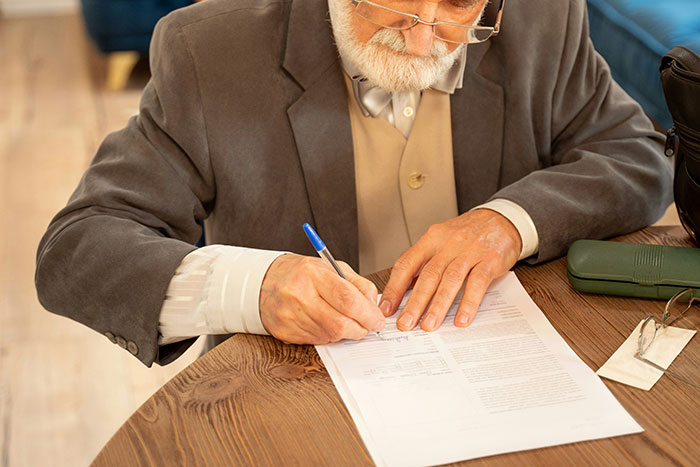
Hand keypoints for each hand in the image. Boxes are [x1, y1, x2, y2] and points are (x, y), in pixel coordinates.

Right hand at [259, 254, 384, 344]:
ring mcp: (289, 315)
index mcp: (312, 273)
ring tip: (346, 322)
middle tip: (367, 326)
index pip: (347, 299)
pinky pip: (317, 341)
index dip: (367, 314)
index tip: (377, 320)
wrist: (264, 282)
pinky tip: (326, 324)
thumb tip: (373, 306)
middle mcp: (298, 294)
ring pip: (330, 335)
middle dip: (360, 329)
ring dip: (345, 333)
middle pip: (339, 323)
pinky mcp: (284, 332)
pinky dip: (329, 336)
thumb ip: (357, 284)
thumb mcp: (331, 267)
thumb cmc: (301, 273)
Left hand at [379, 209, 521, 330]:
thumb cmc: (468, 234)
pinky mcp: (490, 260)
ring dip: (438, 305)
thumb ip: (425, 263)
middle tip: (405, 323)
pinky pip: (477, 283)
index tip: (386, 308)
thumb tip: (403, 291)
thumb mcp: (441, 241)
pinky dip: (468, 303)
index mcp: (432, 239)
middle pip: (428, 275)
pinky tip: (461, 319)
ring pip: (450, 280)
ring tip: (429, 325)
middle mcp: (448, 244)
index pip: (407, 263)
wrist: (502, 218)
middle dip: (415, 302)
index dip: (395, 287)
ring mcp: (470, 251)